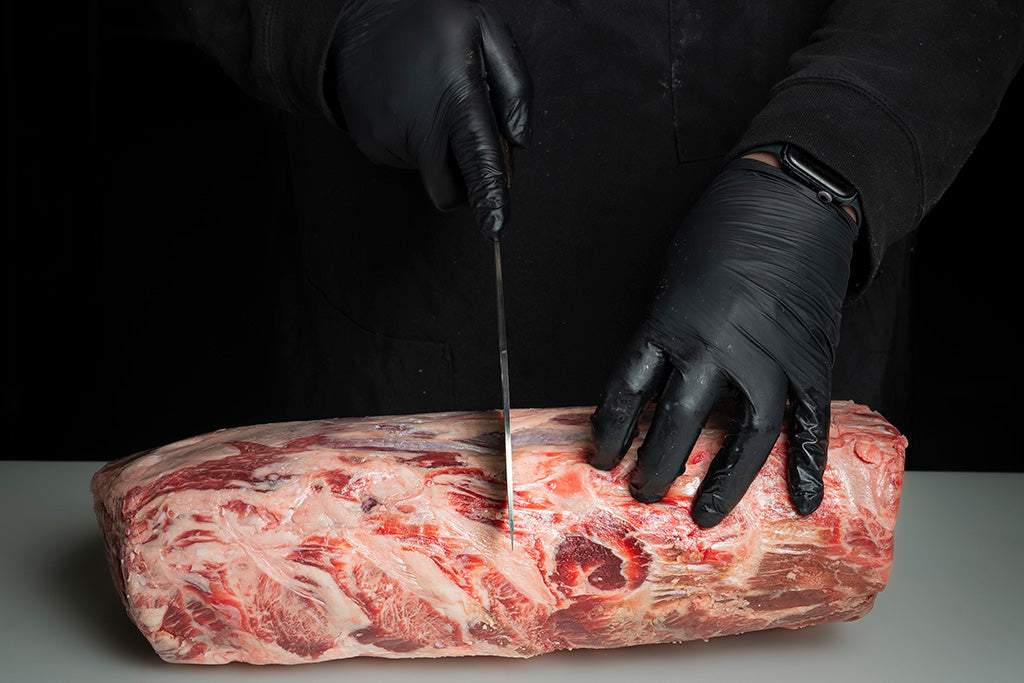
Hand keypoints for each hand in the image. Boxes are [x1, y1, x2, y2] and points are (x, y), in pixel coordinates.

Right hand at [327, 0, 532, 235]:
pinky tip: (409, 108)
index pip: (477, 158)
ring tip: (430, 104)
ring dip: (439, 153)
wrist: (355, 16)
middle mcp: (418, 124)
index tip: (495, 227)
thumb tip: (519, 142)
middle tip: (467, 140)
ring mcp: (389, 137)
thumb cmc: (430, 22)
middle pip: (450, 189)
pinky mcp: (370, 144)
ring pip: (429, 175)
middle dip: (465, 183)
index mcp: (455, 95)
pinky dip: (415, 145)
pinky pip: (405, 162)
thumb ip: (515, 85)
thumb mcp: (485, 29)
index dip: (488, 196)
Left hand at [588, 157, 858, 526]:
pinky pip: (809, 423)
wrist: (792, 199)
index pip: (629, 391)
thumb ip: (667, 334)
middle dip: (658, 467)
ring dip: (723, 481)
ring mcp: (768, 357)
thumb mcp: (675, 279)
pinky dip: (807, 465)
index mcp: (670, 322)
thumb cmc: (724, 231)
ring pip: (745, 436)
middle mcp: (715, 346)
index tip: (602, 458)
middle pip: (680, 423)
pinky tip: (802, 500)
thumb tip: (658, 383)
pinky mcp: (811, 359)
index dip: (613, 432)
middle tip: (645, 492)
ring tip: (704, 513)